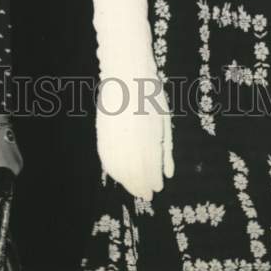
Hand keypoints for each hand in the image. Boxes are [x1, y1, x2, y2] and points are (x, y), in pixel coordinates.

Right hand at [96, 75, 173, 200]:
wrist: (125, 75)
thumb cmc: (150, 96)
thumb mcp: (164, 121)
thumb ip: (166, 149)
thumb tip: (168, 174)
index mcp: (149, 136)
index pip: (150, 168)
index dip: (154, 181)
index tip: (157, 188)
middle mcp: (130, 140)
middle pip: (134, 173)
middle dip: (141, 186)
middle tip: (146, 196)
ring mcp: (114, 137)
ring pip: (119, 170)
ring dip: (127, 182)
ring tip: (134, 189)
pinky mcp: (102, 133)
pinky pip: (106, 159)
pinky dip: (113, 170)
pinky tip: (118, 175)